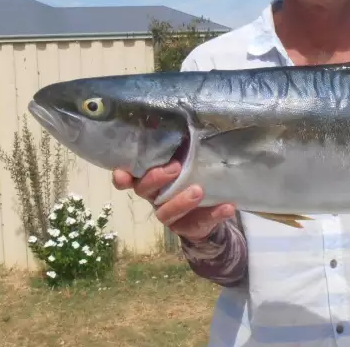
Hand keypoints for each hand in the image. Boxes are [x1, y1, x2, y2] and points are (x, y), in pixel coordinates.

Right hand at [112, 160, 235, 241]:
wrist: (208, 209)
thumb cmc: (191, 175)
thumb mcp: (186, 159)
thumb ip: (182, 148)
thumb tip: (189, 123)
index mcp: (150, 179)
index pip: (129, 178)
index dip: (122, 177)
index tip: (122, 174)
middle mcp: (155, 197)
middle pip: (145, 191)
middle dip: (156, 179)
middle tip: (175, 168)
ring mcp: (169, 214)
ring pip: (167, 212)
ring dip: (182, 201)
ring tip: (198, 191)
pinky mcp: (187, 227)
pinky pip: (200, 223)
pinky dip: (215, 214)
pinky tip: (227, 207)